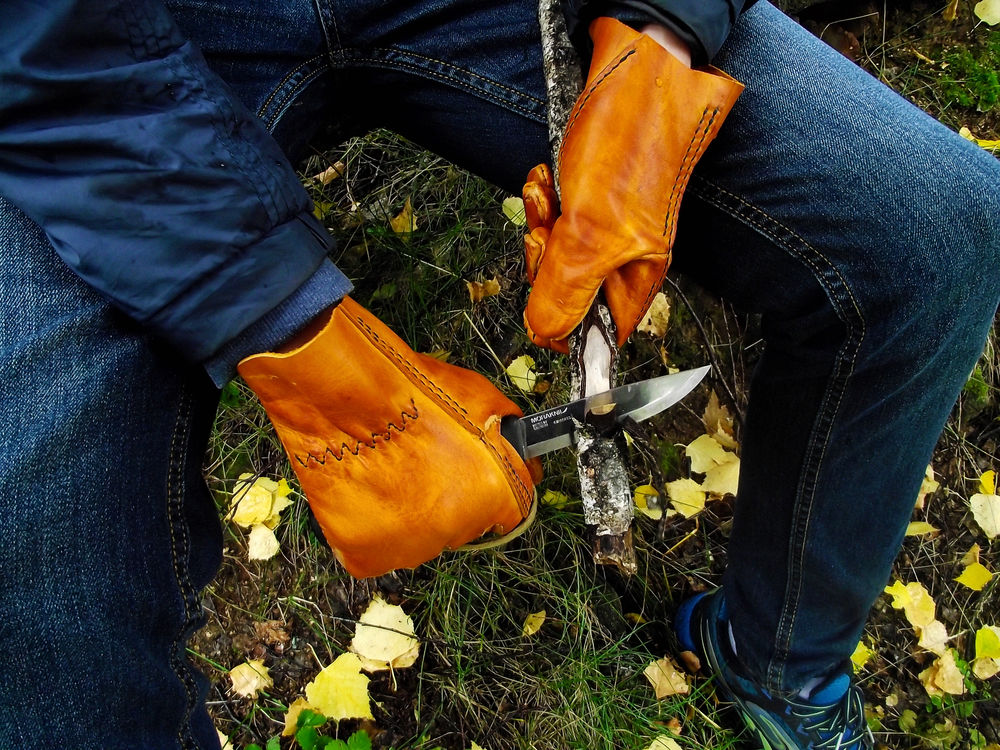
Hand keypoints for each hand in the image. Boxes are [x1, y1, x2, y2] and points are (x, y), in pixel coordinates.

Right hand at [238, 297, 540, 577]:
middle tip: (422, 467)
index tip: (473, 478)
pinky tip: (366, 493)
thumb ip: (505, 437)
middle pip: (463, 525)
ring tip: (388, 474)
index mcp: (496, 492)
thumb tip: (517, 448)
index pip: (510, 511)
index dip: (490, 490)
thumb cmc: (409, 388)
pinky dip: (371, 529)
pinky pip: (377, 550)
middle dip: (449, 500)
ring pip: (420, 538)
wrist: (346, 395)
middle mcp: (458, 528)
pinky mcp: (367, 557)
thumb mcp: (482, 398)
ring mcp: (411, 548)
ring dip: (410, 515)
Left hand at [522, 17, 742, 351]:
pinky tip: (546, 178)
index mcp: (636, 275)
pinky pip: (554, 216)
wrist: (637, 72)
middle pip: (567, 291)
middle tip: (546, 236)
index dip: (563, 326)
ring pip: (556, 251)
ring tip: (547, 194)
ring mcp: (607, 225)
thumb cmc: (628, 144)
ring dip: (540, 223)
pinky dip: (543, 198)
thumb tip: (547, 333)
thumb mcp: (589, 233)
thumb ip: (566, 290)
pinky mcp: (591, 198)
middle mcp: (625, 255)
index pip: (598, 333)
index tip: (539, 307)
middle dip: (544, 263)